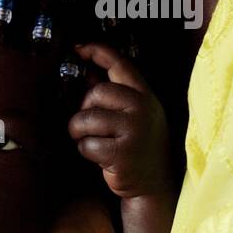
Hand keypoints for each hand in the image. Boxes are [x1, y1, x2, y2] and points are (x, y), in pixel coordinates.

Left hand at [68, 42, 175, 199]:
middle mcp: (142, 108)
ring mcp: (134, 130)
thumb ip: (112, 94)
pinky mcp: (122, 153)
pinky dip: (86, 151)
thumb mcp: (131, 115)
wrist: (153, 184)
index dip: (97, 51)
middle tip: (87, 124)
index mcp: (144, 95)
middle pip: (96, 92)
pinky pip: (87, 144)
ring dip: (80, 132)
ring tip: (91, 140)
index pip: (119, 63)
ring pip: (86, 119)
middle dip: (83, 108)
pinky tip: (101, 157)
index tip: (78, 48)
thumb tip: (86, 73)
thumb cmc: (136, 145)